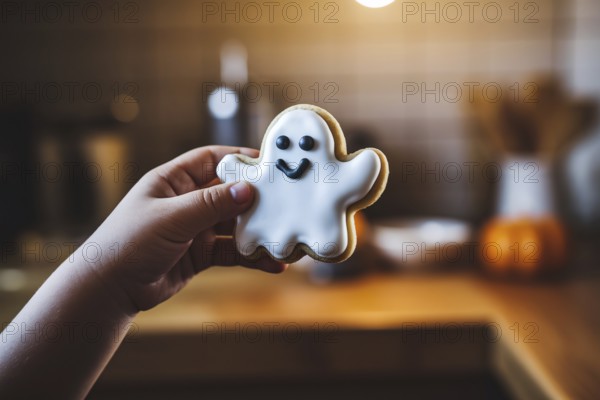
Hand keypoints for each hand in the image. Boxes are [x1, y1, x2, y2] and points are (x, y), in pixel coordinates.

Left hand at [80, 146, 285, 312]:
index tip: (267, 164)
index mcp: (173, 181)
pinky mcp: (200, 255)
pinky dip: (249, 257)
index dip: (238, 159)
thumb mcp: (171, 218)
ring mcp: (194, 229)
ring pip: (233, 225)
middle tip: (283, 203)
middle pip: (228, 194)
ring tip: (280, 239)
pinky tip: (269, 264)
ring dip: (256, 232)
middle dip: (254, 200)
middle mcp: (186, 202)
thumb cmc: (128, 242)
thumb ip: (210, 204)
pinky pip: (231, 252)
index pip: (211, 160)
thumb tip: (248, 189)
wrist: (110, 289)